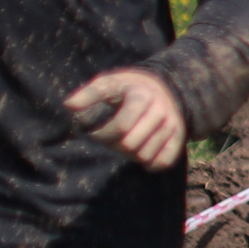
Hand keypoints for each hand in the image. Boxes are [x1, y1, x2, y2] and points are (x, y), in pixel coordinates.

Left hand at [65, 69, 186, 170]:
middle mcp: (160, 111)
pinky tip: (140, 154)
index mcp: (141, 96)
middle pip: (131, 145)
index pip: (121, 127)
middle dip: (114, 146)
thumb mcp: (108, 83)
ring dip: (129, 155)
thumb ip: (88, 93)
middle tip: (110, 139)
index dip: (102, 135)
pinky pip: (163, 162)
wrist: (165, 86)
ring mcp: (172, 125)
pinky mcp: (179, 137)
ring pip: (145, 155)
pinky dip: (149, 164)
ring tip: (124, 144)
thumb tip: (69, 106)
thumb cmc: (127, 88)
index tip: (95, 132)